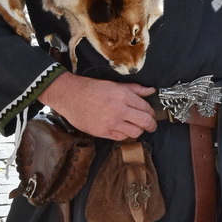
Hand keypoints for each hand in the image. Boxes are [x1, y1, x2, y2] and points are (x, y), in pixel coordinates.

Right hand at [40, 75, 156, 139]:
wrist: (70, 96)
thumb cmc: (91, 88)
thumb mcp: (114, 84)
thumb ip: (134, 89)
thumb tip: (151, 91)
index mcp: (123, 96)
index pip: (146, 108)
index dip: (151, 112)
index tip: (151, 114)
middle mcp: (118, 109)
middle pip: (145, 122)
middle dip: (152, 125)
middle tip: (152, 126)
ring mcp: (110, 122)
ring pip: (135, 132)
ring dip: (138, 130)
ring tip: (136, 127)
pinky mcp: (101, 132)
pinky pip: (121, 137)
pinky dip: (124, 134)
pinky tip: (122, 129)